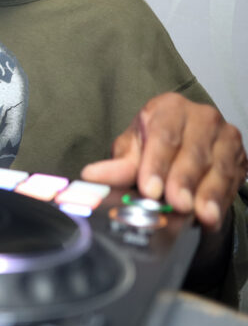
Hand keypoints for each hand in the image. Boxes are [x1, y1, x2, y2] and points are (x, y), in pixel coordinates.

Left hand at [82, 92, 246, 230]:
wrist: (184, 145)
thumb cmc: (153, 143)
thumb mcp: (133, 150)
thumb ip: (117, 165)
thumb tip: (91, 176)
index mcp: (170, 107)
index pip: (163, 135)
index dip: (157, 163)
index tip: (150, 189)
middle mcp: (202, 117)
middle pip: (194, 151)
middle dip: (184, 180)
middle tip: (177, 204)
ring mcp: (226, 136)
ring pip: (219, 167)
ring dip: (209, 194)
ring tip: (201, 216)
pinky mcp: (242, 157)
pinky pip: (234, 181)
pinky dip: (222, 201)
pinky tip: (213, 218)